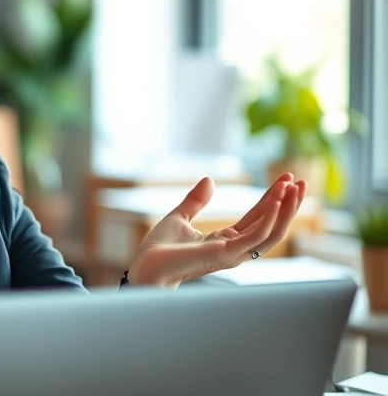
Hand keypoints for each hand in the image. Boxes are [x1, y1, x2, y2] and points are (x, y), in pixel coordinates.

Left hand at [126, 173, 305, 287]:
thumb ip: (196, 201)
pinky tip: (278, 201)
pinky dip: (269, 219)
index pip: (258, 217)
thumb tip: (209, 179)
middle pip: (272, 224)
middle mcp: (235, 248)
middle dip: (289, 203)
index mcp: (226, 240)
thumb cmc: (159, 250)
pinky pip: (255, 237)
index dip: (273, 198)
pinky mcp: (225, 254)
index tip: (286, 178)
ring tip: (295, 186)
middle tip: (302, 180)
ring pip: (271, 232)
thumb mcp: (180, 217)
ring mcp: (233, 253)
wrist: (145, 268)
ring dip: (286, 209)